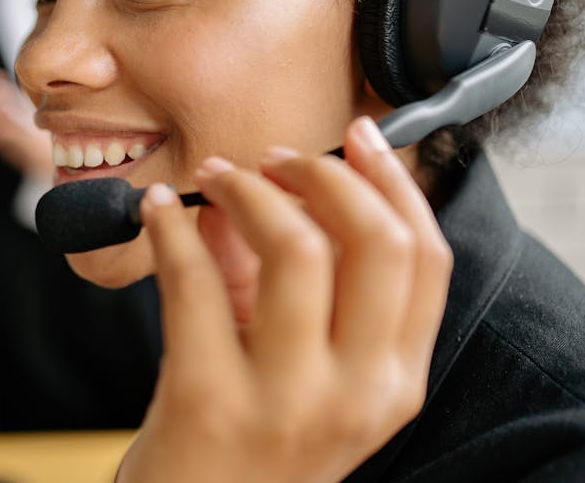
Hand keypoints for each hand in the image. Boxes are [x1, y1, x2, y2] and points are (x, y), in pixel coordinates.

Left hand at [119, 117, 452, 482]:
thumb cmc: (249, 446)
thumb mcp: (304, 374)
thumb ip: (296, 282)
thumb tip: (265, 181)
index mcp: (395, 384)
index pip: (426, 257)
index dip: (395, 182)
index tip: (360, 138)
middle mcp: (358, 396)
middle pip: (378, 241)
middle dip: (327, 173)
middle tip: (275, 157)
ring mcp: (289, 404)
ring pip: (297, 248)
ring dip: (248, 189)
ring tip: (214, 176)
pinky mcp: (210, 403)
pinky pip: (196, 282)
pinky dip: (171, 228)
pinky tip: (158, 210)